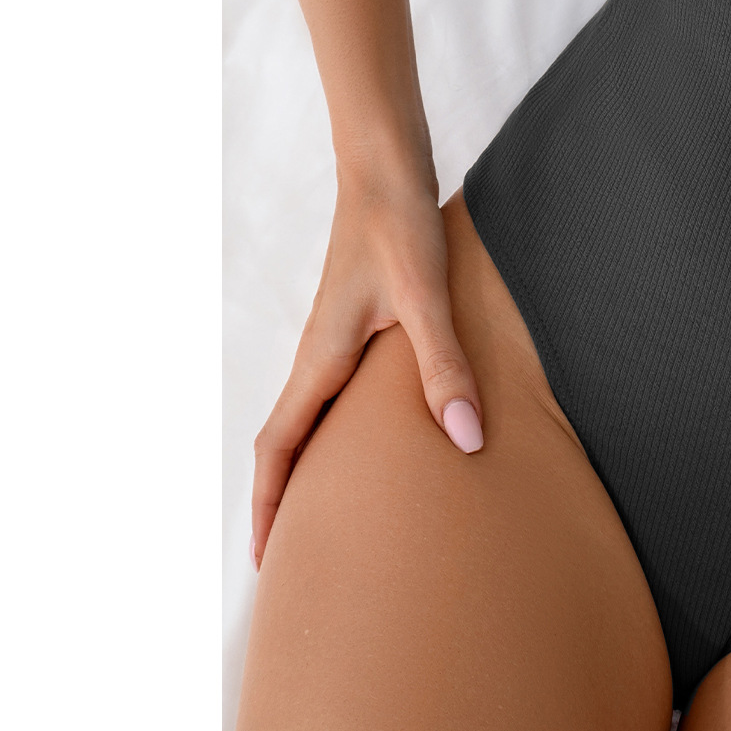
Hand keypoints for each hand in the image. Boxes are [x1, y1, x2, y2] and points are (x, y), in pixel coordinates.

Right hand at [250, 178, 483, 567]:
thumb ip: (444, 365)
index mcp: (321, 359)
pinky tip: (380, 436)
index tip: (266, 562)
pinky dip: (342, 428)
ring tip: (334, 512)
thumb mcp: (426, 299)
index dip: (269, 505)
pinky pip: (337, 391)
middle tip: (299, 559)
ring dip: (312, 464)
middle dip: (286, 501)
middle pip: (288, 442)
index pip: (279, 446)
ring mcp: (335, 339)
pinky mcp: (358, 322)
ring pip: (311, 417)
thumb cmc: (400, 227)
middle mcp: (319, 355)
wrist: (387, 169)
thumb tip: (464, 438)